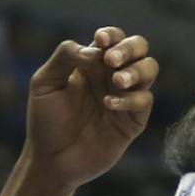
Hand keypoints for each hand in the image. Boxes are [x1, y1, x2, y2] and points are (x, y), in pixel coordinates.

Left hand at [23, 27, 158, 190]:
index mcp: (93, 63)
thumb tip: (96, 51)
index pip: (112, 38)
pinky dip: (130, 98)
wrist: (50, 160)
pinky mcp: (132, 121)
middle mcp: (112, 77)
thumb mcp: (45, 82)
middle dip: (129, 48)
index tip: (99, 40)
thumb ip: (65, 57)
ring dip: (137, 69)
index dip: (111, 35)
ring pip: (149, 69)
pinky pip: (144, 100)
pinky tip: (108, 104)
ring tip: (116, 81)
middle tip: (111, 60)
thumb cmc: (45, 121)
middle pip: (139, 47)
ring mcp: (125, 98)